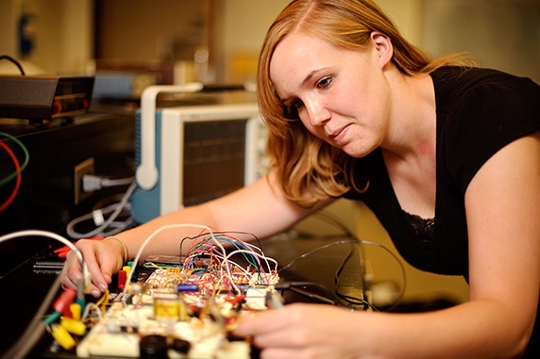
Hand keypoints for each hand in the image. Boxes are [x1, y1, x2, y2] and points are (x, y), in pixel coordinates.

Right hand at [61, 238, 124, 296]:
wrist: (108, 252)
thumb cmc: (108, 252)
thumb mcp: (112, 260)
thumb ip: (107, 271)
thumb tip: (104, 282)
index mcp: (84, 246)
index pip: (87, 263)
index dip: (96, 276)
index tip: (103, 285)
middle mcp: (74, 254)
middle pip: (73, 271)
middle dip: (86, 284)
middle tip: (97, 291)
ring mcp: (69, 263)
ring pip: (68, 278)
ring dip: (80, 288)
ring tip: (94, 291)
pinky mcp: (68, 272)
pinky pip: (67, 282)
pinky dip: (76, 288)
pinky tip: (86, 290)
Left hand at [233, 303, 362, 358]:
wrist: (359, 337)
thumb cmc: (336, 321)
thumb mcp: (308, 309)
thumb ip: (282, 314)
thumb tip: (259, 319)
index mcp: (296, 315)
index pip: (257, 323)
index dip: (243, 326)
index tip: (237, 328)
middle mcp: (297, 335)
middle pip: (260, 341)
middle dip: (259, 338)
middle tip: (264, 335)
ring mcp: (302, 354)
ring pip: (268, 356)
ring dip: (269, 351)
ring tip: (278, 345)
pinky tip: (287, 353)